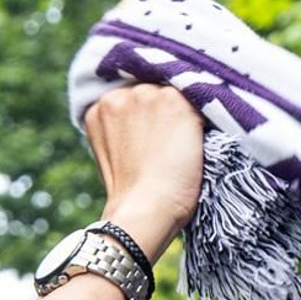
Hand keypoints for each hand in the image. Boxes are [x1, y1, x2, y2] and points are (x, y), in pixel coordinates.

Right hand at [83, 84, 203, 261]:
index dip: (145, 115)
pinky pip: (197, 99)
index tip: (154, 134)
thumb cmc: (131, 194)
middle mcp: (119, 96)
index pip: (129, 96)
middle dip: (160, 110)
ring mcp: (147, 96)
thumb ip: (120, 129)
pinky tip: (198, 140)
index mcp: (98, 108)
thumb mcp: (111, 153)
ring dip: (181, 112)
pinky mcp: (174, 102)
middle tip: (168, 142)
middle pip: (150, 90)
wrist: (146, 210)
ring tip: (183, 143)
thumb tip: (145, 123)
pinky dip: (201, 118)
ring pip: (173, 93)